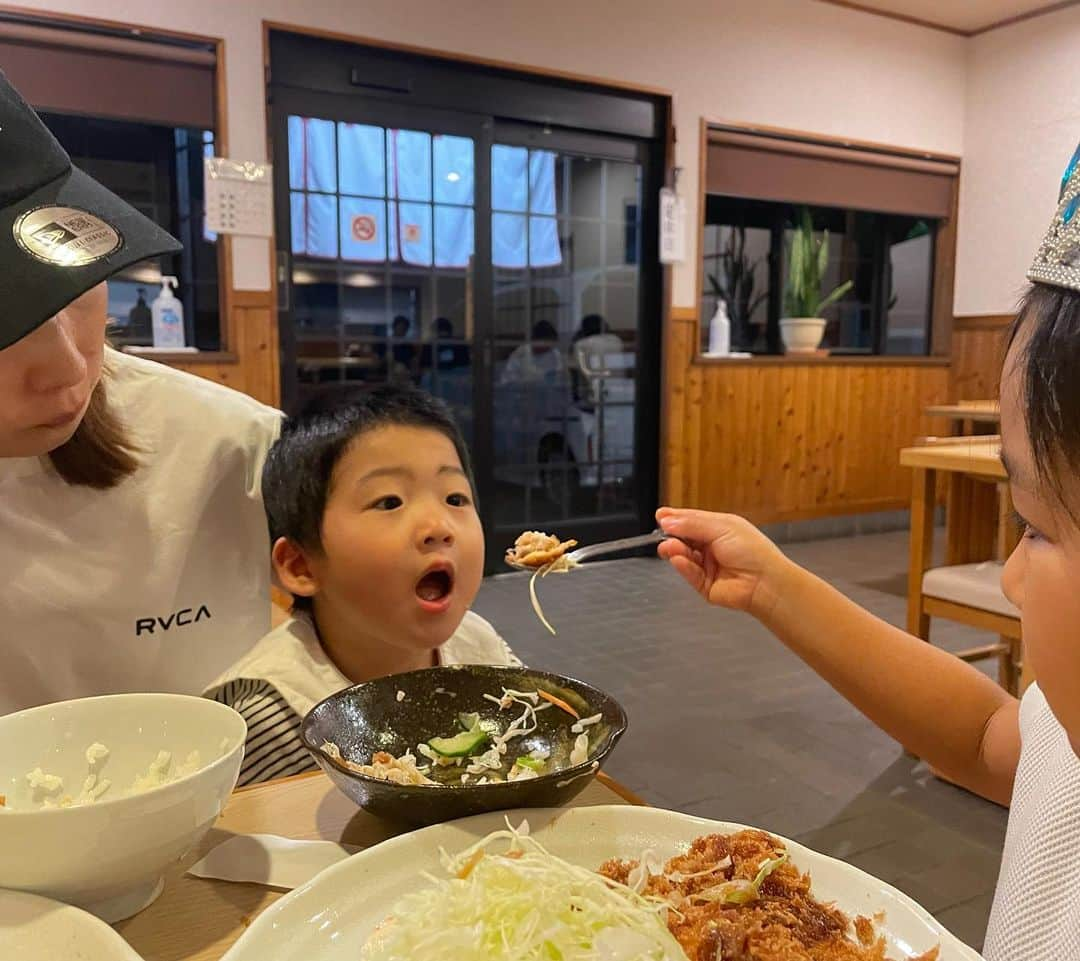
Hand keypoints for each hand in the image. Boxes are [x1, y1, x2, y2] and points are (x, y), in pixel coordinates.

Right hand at [656, 508, 790, 616]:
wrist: (765, 582)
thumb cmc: (752, 551)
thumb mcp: (721, 527)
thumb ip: (692, 524)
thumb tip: (667, 520)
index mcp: (719, 528)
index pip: (692, 521)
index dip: (676, 518)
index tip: (660, 516)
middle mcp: (712, 546)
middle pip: (684, 538)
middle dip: (672, 535)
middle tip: (663, 533)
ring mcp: (707, 566)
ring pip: (683, 556)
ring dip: (675, 550)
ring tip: (669, 547)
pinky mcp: (704, 585)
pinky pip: (688, 573)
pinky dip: (682, 566)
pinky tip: (678, 559)